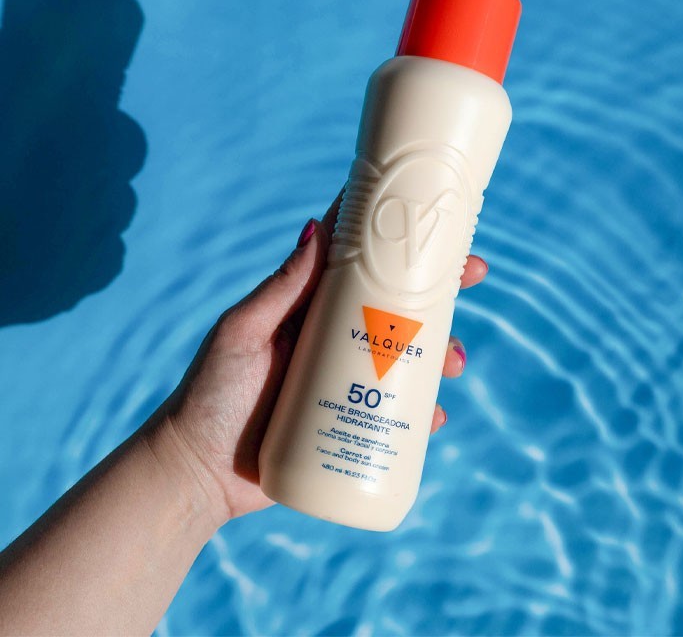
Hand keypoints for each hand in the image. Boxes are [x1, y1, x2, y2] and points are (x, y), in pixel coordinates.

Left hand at [154, 194, 488, 525]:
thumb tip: (316, 227)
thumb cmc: (210, 393)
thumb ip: (279, 288)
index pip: (361, 266)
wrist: (197, 472)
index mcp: (311, 310)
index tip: (435, 225)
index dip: (398, 244)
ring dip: (441, 354)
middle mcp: (335, 341)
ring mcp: (346, 384)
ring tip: (451, 363)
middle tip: (469, 280)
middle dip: (439, 293)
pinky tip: (435, 418)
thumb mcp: (242, 332)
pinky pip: (398, 417)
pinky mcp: (351, 425)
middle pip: (398, 310)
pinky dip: (422, 416)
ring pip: (408, 360)